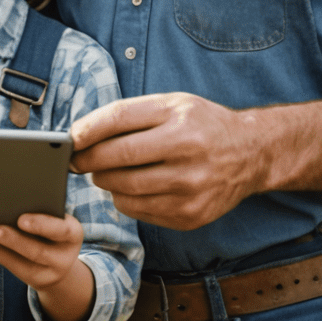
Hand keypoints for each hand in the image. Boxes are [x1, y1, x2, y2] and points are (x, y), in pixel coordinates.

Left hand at [0, 212, 83, 291]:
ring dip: (5, 253)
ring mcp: (54, 272)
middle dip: (15, 241)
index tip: (20, 220)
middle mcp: (67, 255)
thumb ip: (40, 211)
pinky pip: (20, 272)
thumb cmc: (52, 226)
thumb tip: (10, 204)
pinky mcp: (40, 281)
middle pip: (40, 251)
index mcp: (74, 232)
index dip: (41, 225)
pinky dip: (3, 259)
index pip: (61, 230)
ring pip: (28, 265)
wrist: (62, 255)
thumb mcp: (55, 218)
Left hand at [70, 92, 265, 230]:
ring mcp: (190, 188)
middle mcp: (186, 152)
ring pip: (124, 189)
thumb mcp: (172, 104)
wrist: (251, 154)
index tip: (70, 138)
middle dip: (88, 160)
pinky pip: (139, 210)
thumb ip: (130, 115)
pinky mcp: (190, 216)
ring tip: (103, 172)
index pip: (118, 120)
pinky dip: (125, 199)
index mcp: (178, 118)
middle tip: (76, 160)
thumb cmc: (202, 124)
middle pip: (117, 158)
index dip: (88, 130)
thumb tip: (83, 134)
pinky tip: (128, 187)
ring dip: (104, 180)